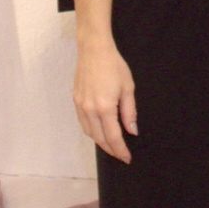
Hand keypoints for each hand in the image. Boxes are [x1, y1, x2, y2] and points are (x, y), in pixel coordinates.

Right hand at [73, 37, 138, 162]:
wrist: (94, 50)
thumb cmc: (114, 65)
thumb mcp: (128, 88)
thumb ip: (130, 112)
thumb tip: (132, 131)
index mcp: (105, 108)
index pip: (113, 137)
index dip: (120, 150)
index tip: (127, 158)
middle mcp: (90, 110)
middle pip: (100, 139)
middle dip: (111, 150)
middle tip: (121, 155)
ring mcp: (80, 106)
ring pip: (90, 133)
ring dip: (101, 142)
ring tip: (112, 145)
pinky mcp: (76, 101)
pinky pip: (83, 123)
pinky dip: (92, 131)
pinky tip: (99, 130)